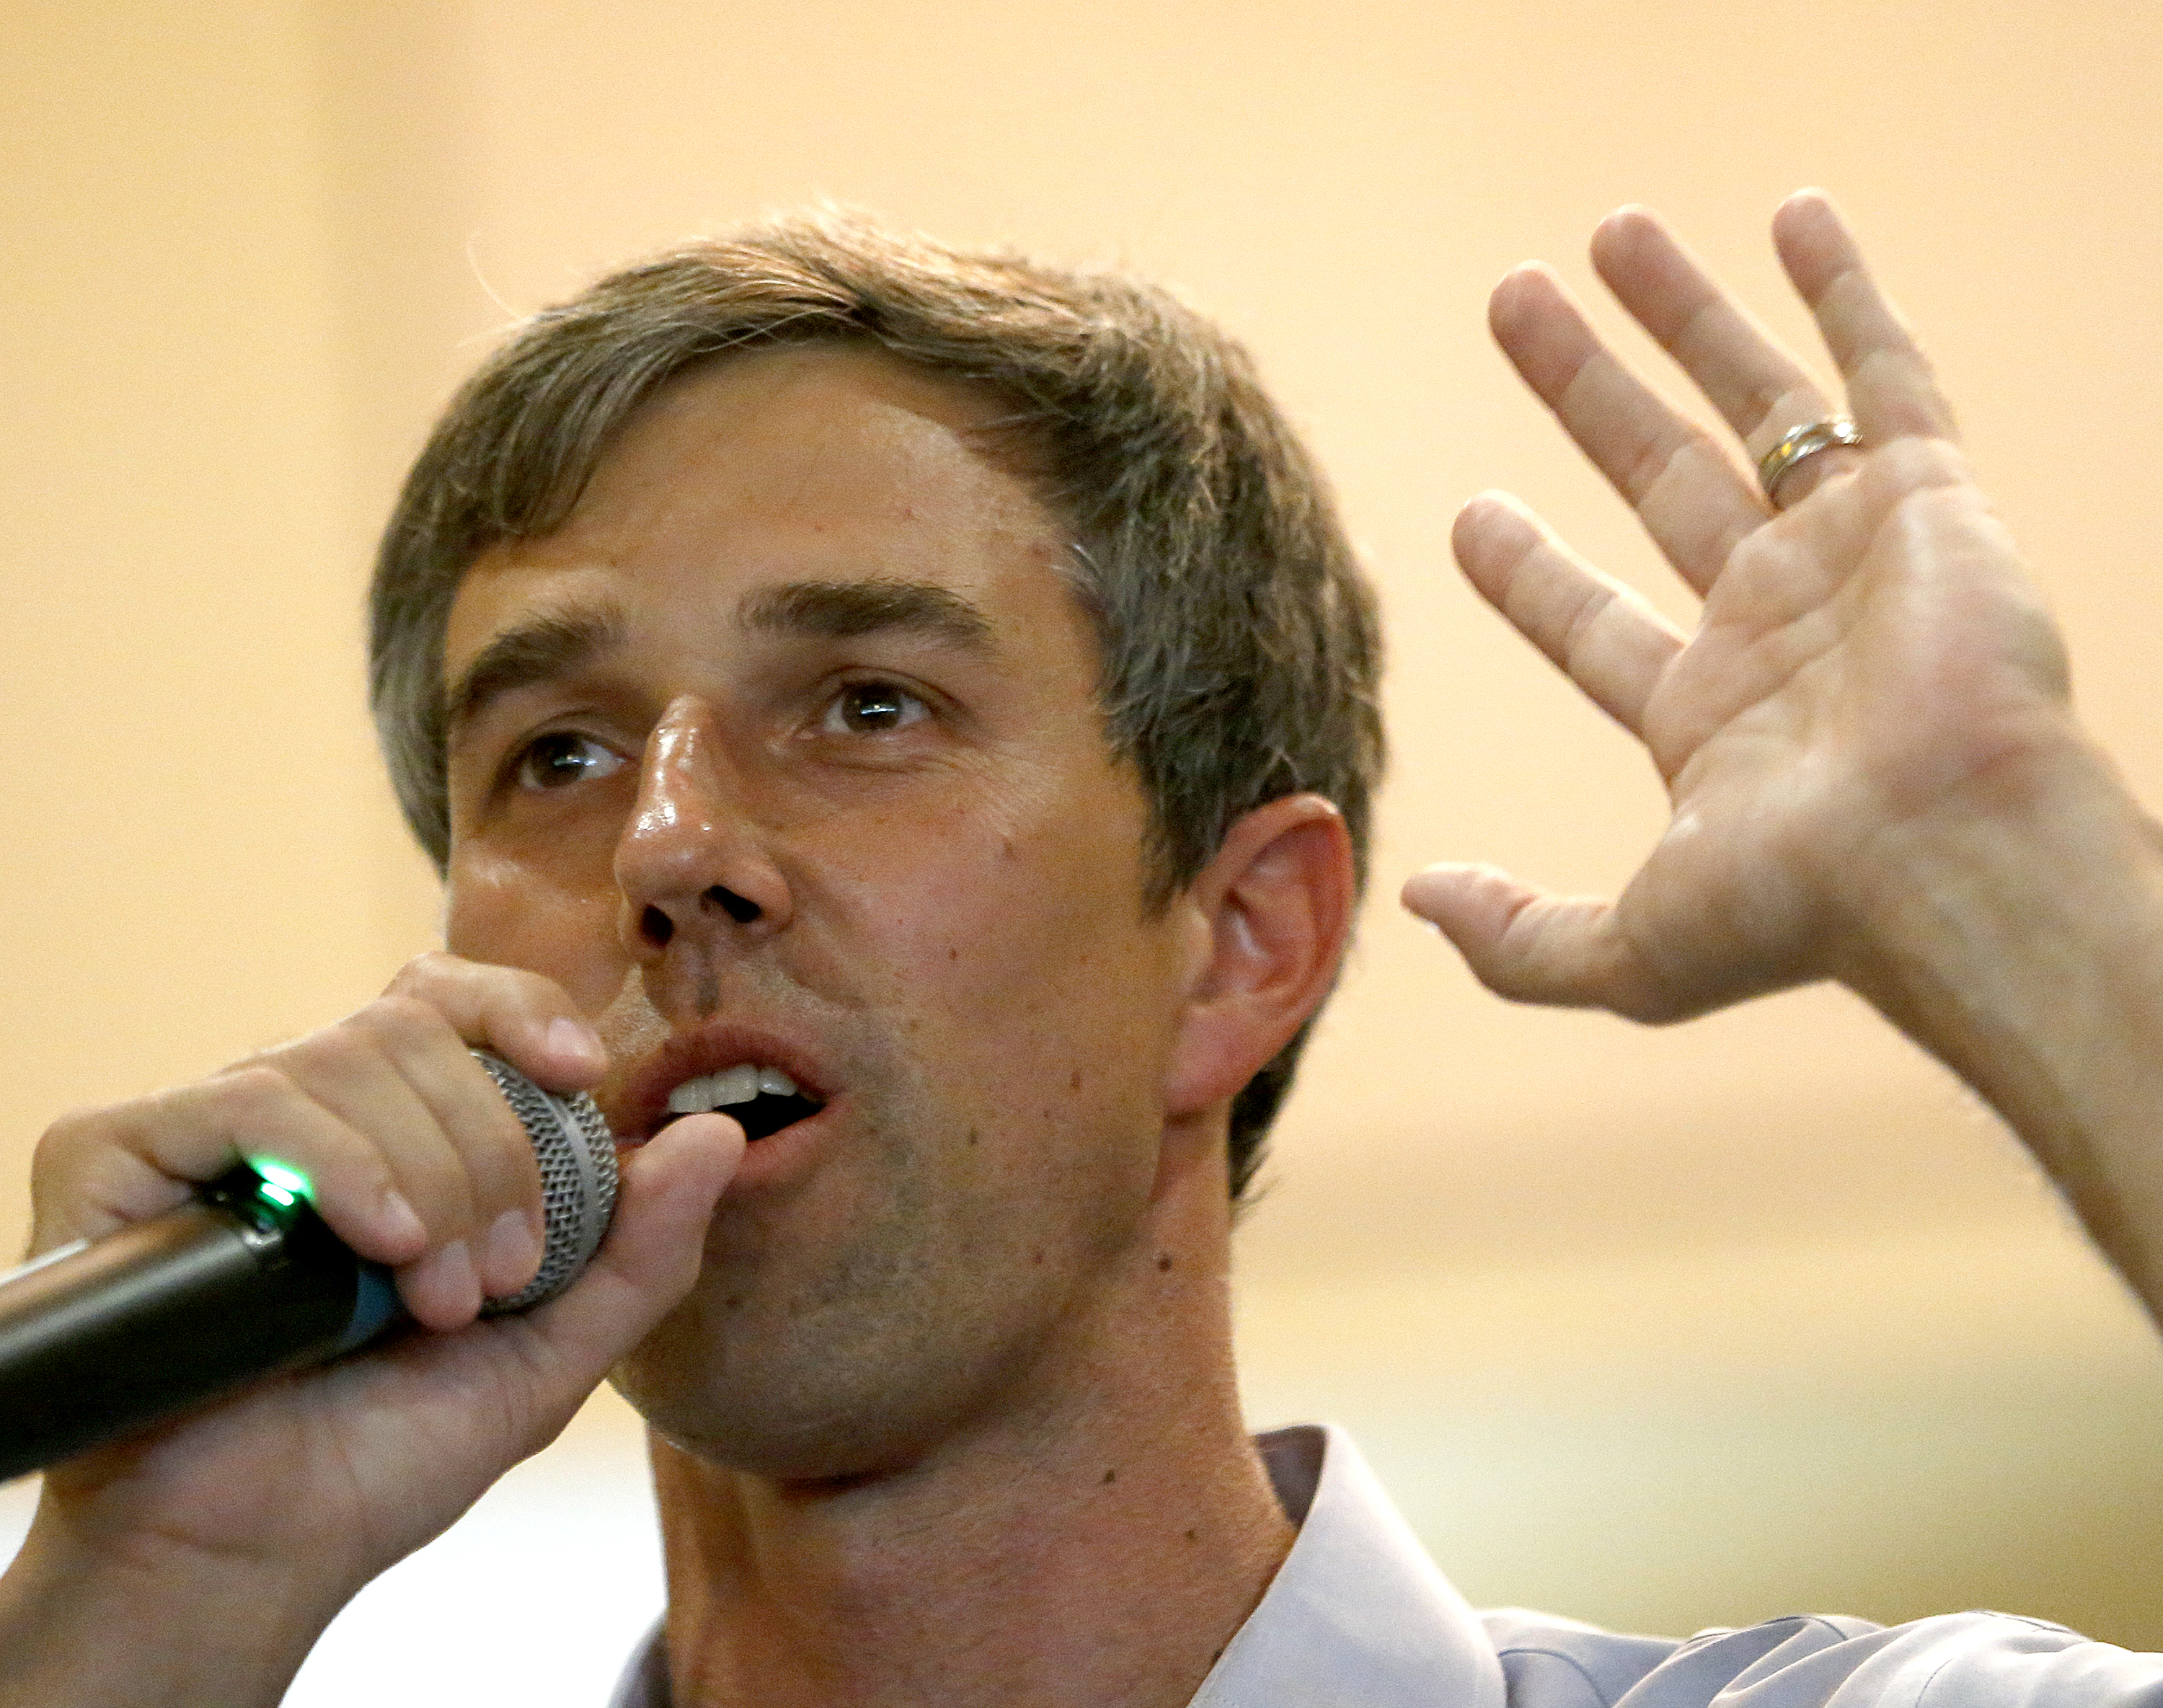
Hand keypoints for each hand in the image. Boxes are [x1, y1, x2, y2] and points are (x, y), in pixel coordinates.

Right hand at [0, 954, 741, 1705]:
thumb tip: (719, 1129)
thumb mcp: (551, 1353)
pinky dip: (336, 1162)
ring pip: (346, 1059)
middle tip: (494, 1280)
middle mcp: (300, 1111)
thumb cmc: (388, 1457)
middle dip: (492, 1153)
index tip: (580, 1068)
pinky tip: (374, 1244)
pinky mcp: (119, 1159)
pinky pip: (247, 1102)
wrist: (256, 1556)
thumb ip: (641, 1248)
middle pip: (417, 1028)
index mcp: (391, 1131)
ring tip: (431, 1300)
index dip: (520, 1007)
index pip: (452, 999)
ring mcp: (208, 1131)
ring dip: (428, 1181)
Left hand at [1405, 191, 2083, 1024]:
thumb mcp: (1628, 954)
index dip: (1529, 571)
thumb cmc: (1805, 912)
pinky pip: (1885, 372)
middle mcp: (1776, 624)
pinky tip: (1793, 215)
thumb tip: (1416, 902)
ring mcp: (1852, 555)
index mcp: (1708, 716)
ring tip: (1609, 232)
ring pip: (1754, 403)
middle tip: (1510, 303)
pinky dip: (1843, 293)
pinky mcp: (1930, 501)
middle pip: (1654, 473)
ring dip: (1685, 316)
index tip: (1469, 515)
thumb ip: (1518, 939)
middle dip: (1582, 389)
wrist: (1951, 859)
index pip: (1591, 621)